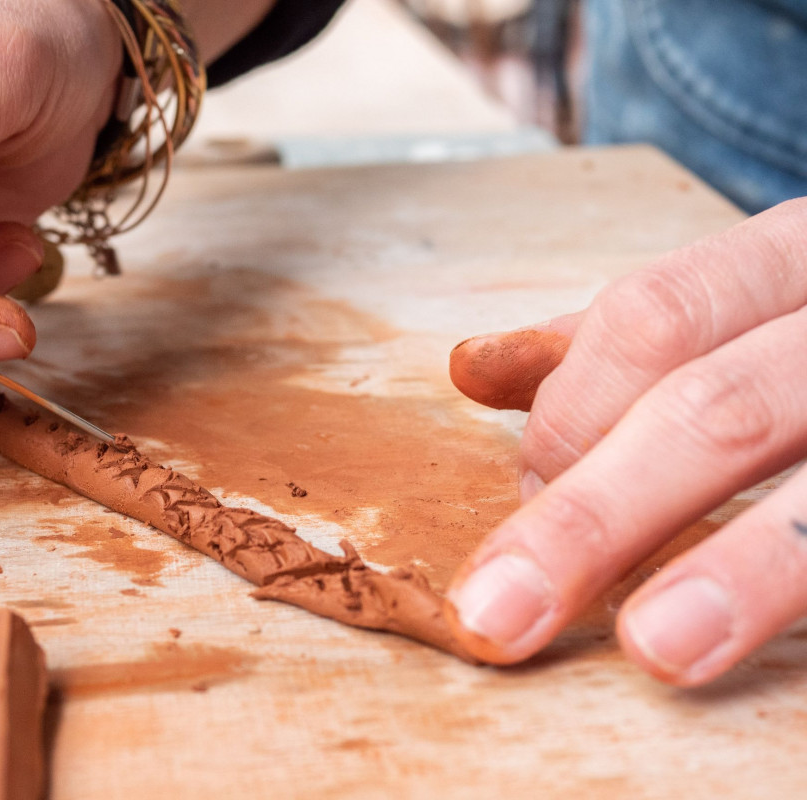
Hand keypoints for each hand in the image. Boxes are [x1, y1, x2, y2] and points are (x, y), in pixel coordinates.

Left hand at [445, 197, 806, 685]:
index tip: (519, 503)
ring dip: (747, 570)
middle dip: (595, 518)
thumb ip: (612, 347)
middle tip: (499, 614)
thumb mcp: (743, 305)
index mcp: (798, 257)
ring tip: (656, 649)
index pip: (654, 319)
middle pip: (718, 409)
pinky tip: (785, 649)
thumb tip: (472, 370)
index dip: (570, 418)